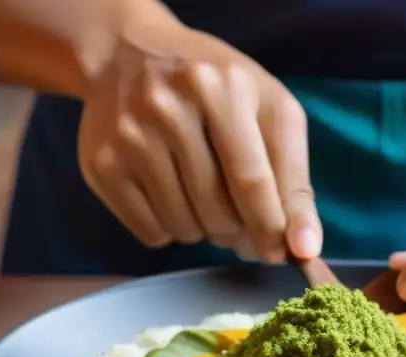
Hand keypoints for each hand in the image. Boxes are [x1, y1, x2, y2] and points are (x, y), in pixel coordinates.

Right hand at [77, 12, 320, 262]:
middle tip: (240, 215)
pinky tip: (171, 193)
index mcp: (221, 88)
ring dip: (205, 229)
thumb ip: (293, 179)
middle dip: (239, 230)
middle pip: (218, 212)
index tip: (283, 253)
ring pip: (185, 229)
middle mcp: (168, 108)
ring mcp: (129, 138)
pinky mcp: (102, 166)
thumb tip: (303, 248)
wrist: (128, 54)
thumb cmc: (216, 87)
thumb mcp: (268, 111)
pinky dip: (171, 229)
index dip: (271, 227)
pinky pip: (152, 232)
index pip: (252, 180)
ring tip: (202, 192)